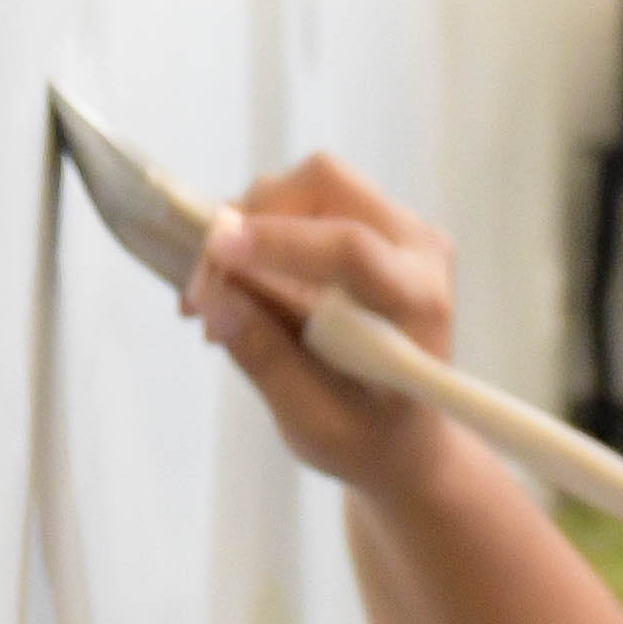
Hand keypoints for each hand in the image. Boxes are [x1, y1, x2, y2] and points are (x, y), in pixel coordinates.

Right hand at [186, 156, 482, 497]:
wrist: (404, 435)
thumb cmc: (367, 439)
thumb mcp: (314, 423)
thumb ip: (266, 360)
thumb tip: (213, 300)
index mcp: (419, 301)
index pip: (351, 246)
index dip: (277, 242)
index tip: (214, 253)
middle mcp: (419, 248)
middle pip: (324, 185)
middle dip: (252, 218)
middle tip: (203, 281)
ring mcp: (399, 228)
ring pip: (306, 186)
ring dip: (247, 228)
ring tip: (215, 297)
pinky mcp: (373, 224)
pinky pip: (305, 202)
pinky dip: (260, 233)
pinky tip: (238, 287)